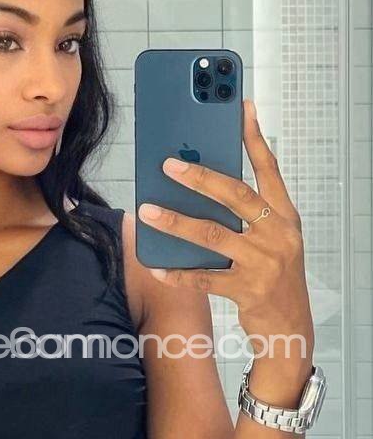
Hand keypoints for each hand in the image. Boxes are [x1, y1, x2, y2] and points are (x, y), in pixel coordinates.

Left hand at [137, 98, 314, 362]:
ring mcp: (264, 264)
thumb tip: (202, 185)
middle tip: (168, 163)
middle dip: (200, 177)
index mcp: (285, 217)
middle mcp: (278, 235)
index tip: (240, 109)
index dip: (254, 139)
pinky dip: (178, 273)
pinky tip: (156, 266)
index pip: (270, 170)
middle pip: (236, 197)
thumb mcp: (270, 241)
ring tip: (147, 211)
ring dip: (176, 222)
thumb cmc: (274, 278)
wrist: (291, 329)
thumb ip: (245, 216)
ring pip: (213, 236)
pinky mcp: (248, 292)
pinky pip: (204, 279)